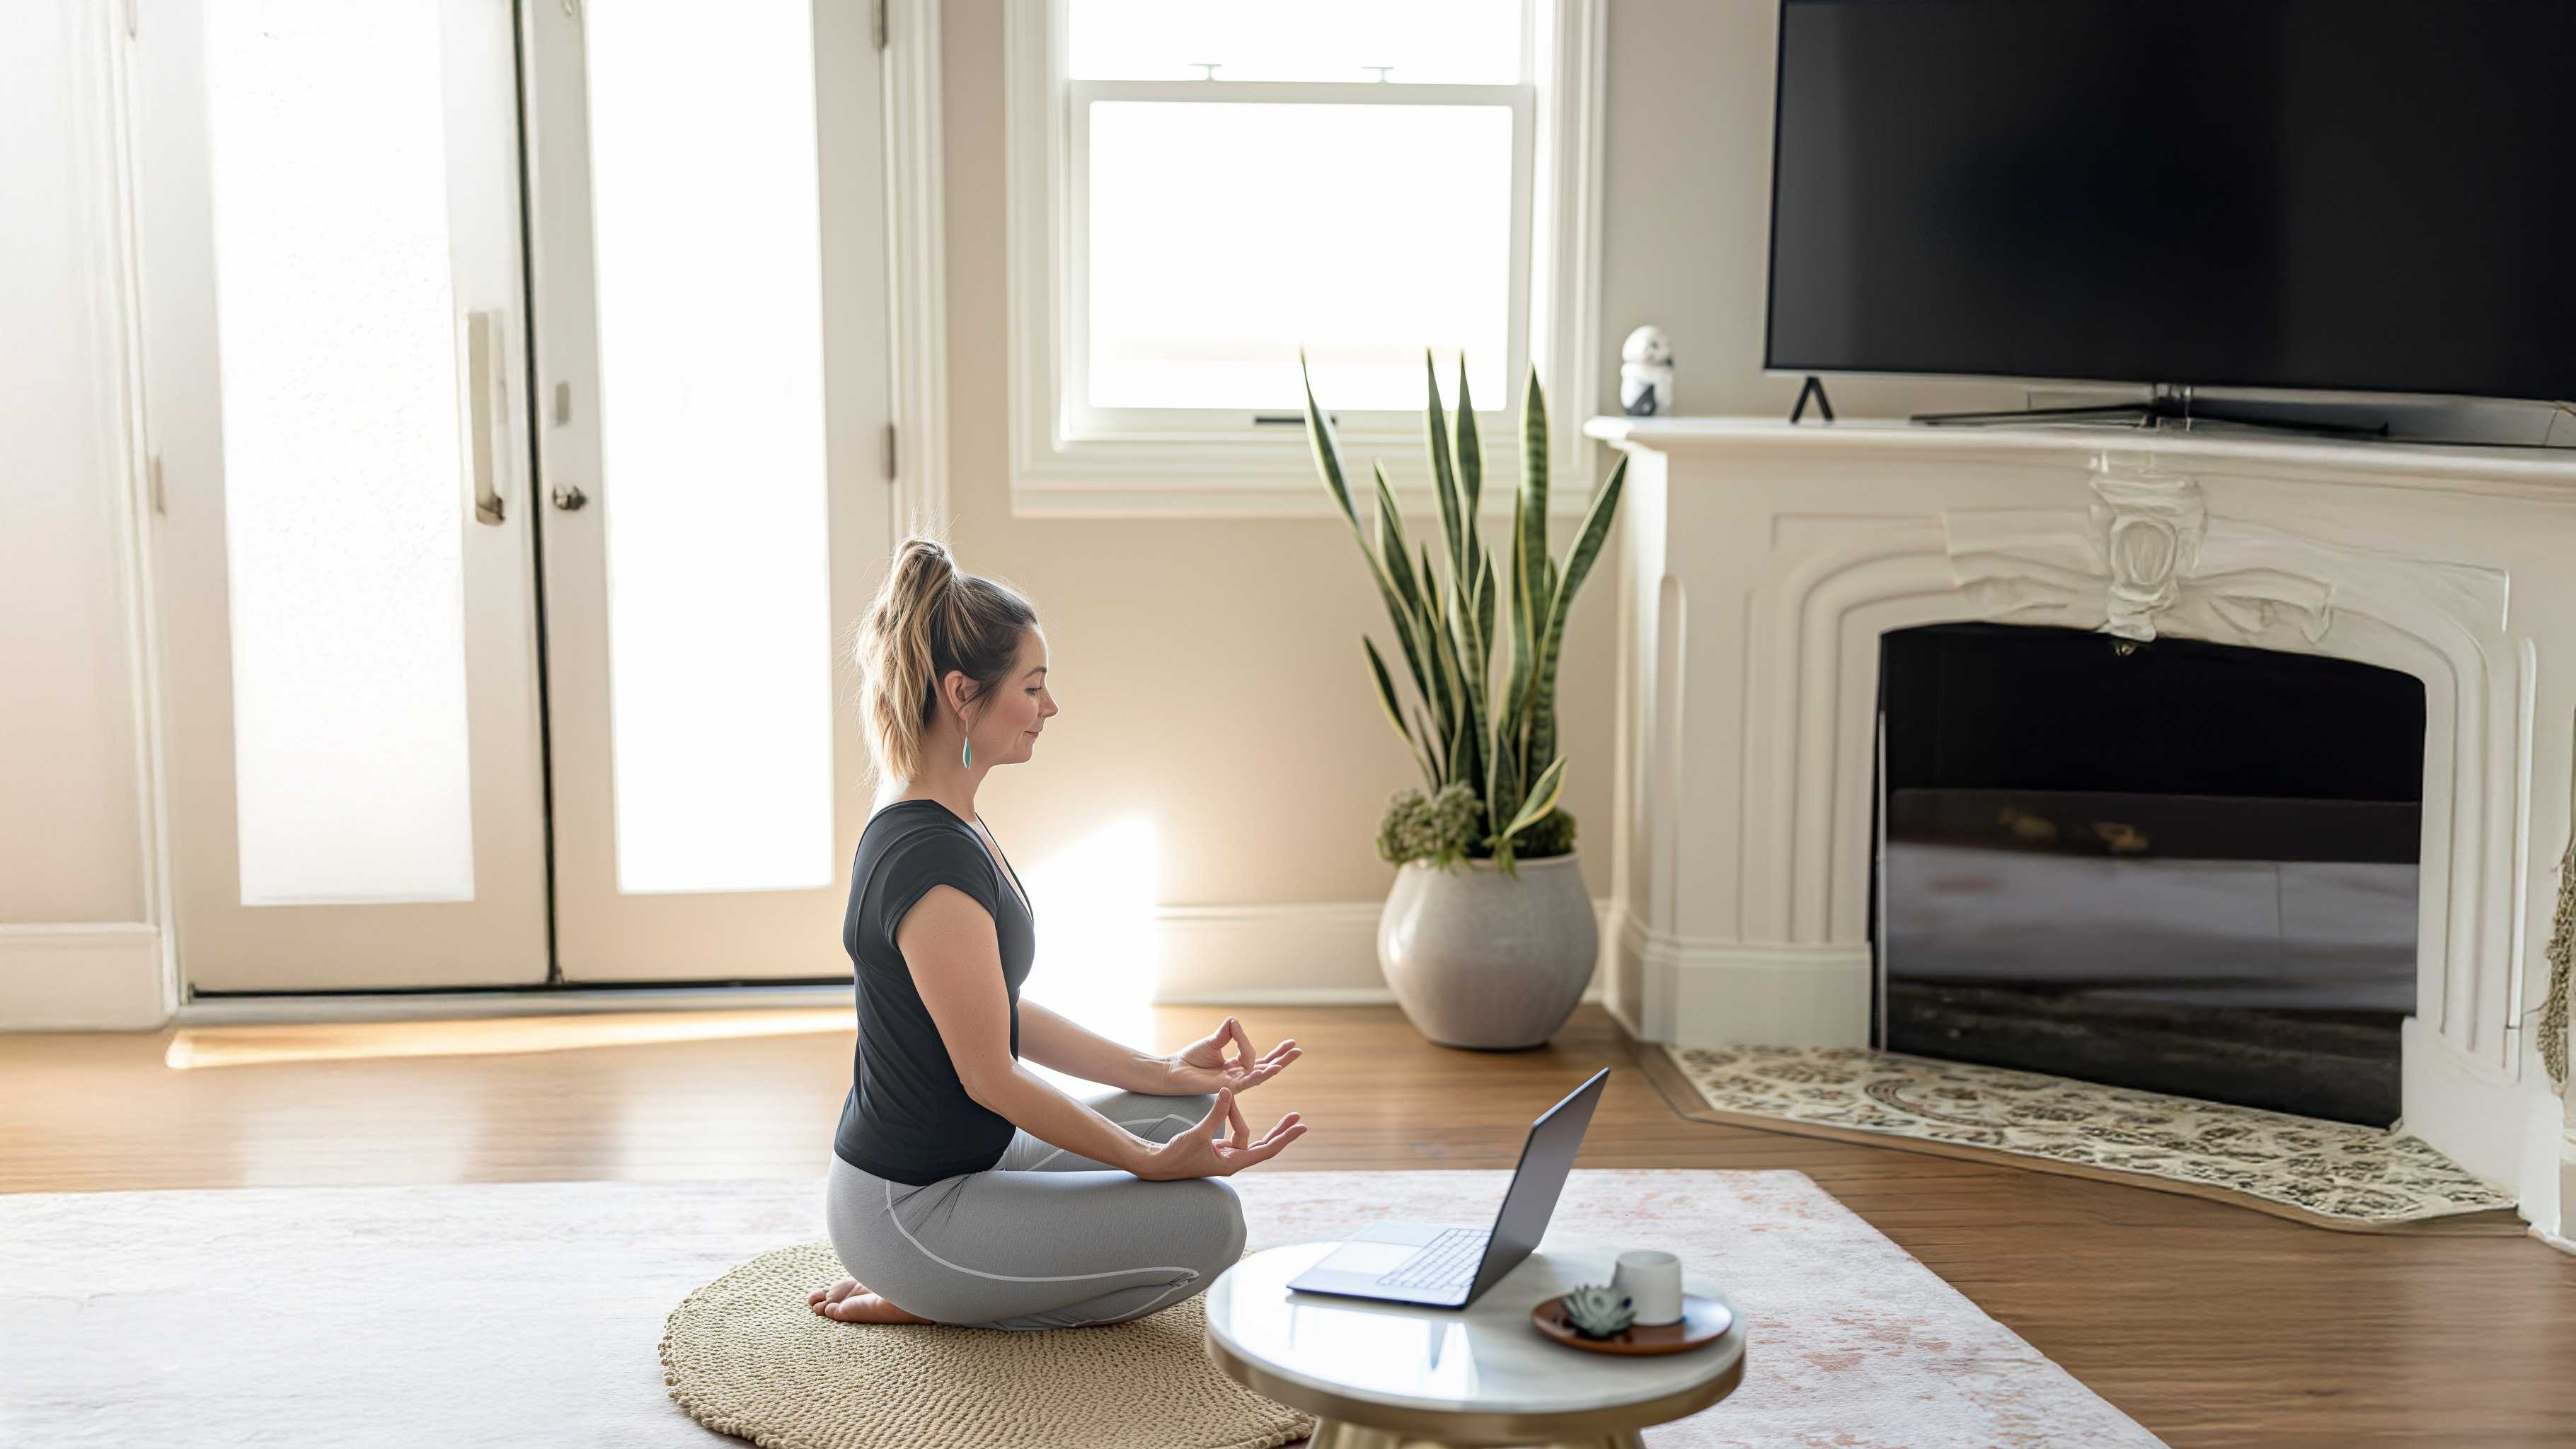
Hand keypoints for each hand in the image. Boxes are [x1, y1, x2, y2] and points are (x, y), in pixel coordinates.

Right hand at [1134, 1087, 1305, 1179]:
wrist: (1156, 1164)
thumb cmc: (1177, 1154)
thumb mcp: (1199, 1133)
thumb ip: (1217, 1113)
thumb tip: (1229, 1090)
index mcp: (1233, 1163)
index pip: (1267, 1149)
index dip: (1285, 1138)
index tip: (1301, 1127)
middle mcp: (1233, 1161)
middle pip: (1264, 1145)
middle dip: (1281, 1132)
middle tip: (1298, 1117)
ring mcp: (1225, 1155)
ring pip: (1249, 1137)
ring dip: (1260, 1124)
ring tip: (1278, 1113)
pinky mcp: (1216, 1149)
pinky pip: (1235, 1134)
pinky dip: (1238, 1120)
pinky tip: (1240, 1109)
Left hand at [1162, 1014, 1300, 1094]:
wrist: (1175, 1070)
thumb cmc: (1191, 1058)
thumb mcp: (1213, 1041)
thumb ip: (1228, 1033)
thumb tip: (1236, 1021)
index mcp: (1236, 1065)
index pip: (1256, 1055)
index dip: (1267, 1047)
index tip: (1265, 1034)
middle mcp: (1238, 1075)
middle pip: (1265, 1067)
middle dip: (1282, 1059)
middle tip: (1299, 1050)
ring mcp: (1234, 1083)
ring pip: (1258, 1075)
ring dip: (1273, 1068)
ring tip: (1286, 1061)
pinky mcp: (1227, 1088)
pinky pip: (1245, 1082)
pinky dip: (1257, 1075)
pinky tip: (1269, 1070)